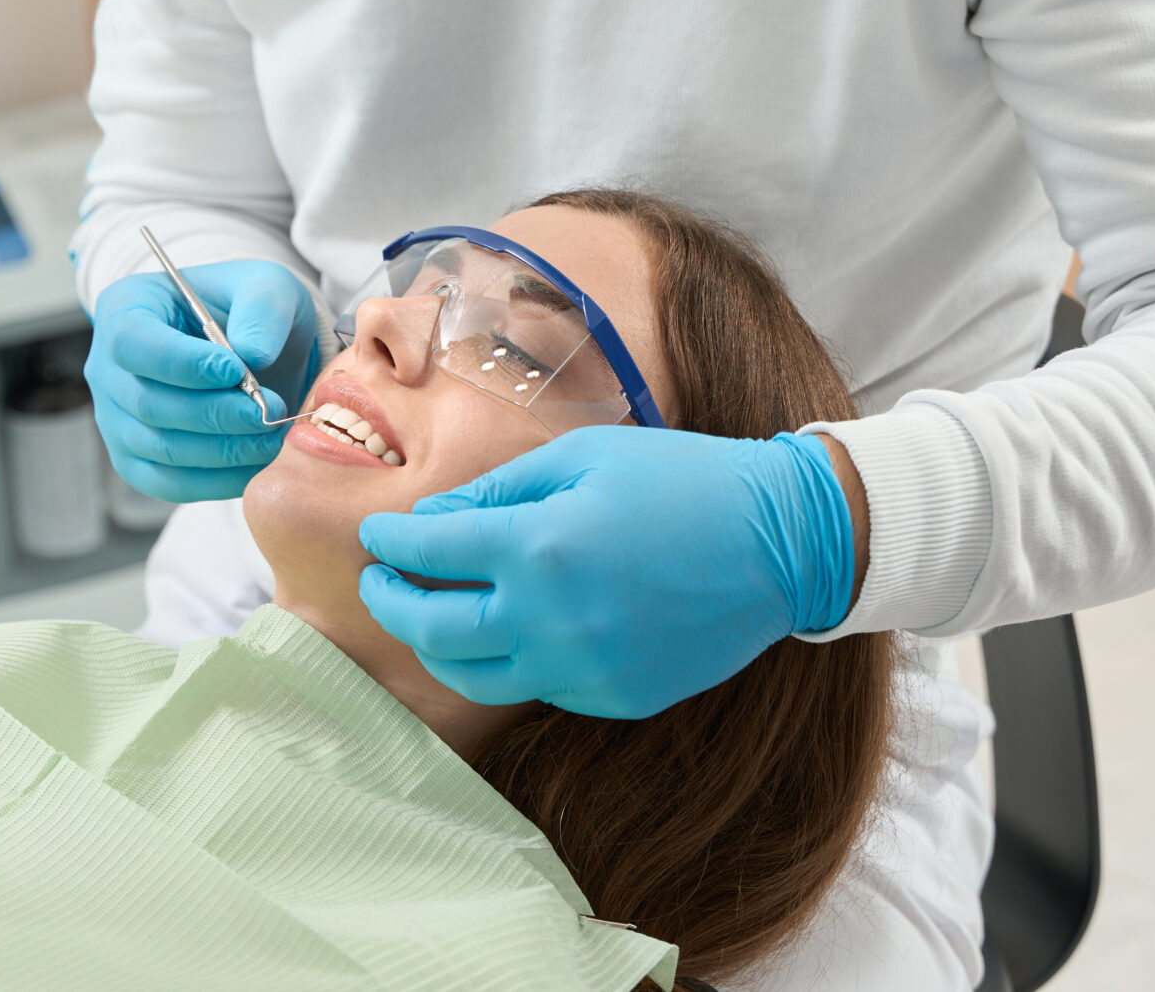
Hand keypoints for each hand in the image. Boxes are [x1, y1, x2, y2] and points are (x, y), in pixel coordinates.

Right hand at [86, 258, 320, 501]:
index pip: (132, 343)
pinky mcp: (136, 461)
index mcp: (126, 310)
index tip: (234, 370)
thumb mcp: (265, 287)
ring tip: (271, 437)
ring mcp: (116, 419)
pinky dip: (216, 480)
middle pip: (146, 402)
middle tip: (267, 412)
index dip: (180, 362)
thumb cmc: (246, 310)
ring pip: (159, 447)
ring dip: (221, 449)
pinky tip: (256, 463)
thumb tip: (253, 354)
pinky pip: (168, 483)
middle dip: (213, 413)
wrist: (247, 349)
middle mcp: (107, 368)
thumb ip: (262, 310)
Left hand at [355, 427, 860, 717]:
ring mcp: (583, 669)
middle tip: (379, 582)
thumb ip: (497, 492)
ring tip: (427, 614)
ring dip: (436, 646)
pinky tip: (507, 628)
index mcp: (538, 547)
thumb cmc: (680, 480)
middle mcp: (550, 620)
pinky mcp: (614, 699)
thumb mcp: (583, 456)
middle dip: (391, 603)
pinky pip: (535, 687)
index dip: (389, 542)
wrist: (779, 542)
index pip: (429, 554)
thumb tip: (430, 524)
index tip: (375, 533)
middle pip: (431, 631)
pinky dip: (506, 660)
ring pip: (474, 677)